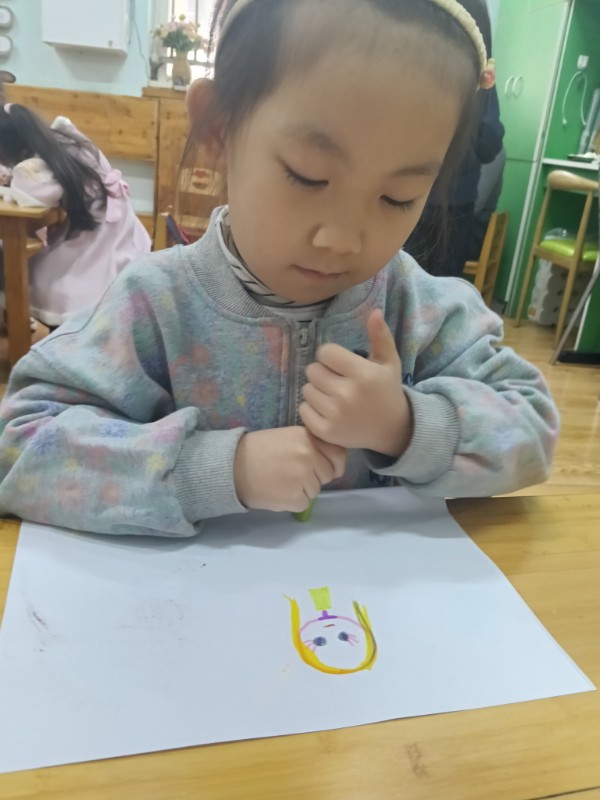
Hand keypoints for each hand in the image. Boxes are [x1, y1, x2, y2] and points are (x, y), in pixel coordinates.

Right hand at [233, 427, 345, 512]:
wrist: (232, 467)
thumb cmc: (258, 451)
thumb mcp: (287, 437)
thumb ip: (310, 445)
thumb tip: (333, 464)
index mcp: (307, 437)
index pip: (338, 454)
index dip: (334, 464)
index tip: (326, 468)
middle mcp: (308, 455)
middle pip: (328, 475)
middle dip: (315, 478)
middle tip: (293, 475)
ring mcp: (302, 476)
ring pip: (316, 490)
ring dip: (302, 490)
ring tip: (281, 481)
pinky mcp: (294, 496)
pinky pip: (304, 504)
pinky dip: (292, 502)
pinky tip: (277, 492)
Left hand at [299, 309, 412, 457]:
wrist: (391, 429)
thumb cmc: (386, 390)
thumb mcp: (389, 362)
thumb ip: (380, 336)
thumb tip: (374, 311)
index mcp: (363, 374)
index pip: (325, 352)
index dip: (331, 356)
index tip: (341, 365)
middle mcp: (347, 394)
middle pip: (312, 370)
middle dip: (322, 373)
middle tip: (337, 381)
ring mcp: (335, 415)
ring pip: (306, 390)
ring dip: (317, 390)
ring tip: (333, 396)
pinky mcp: (326, 431)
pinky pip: (303, 410)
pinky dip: (312, 409)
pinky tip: (328, 411)